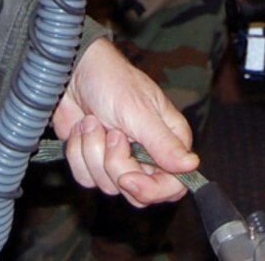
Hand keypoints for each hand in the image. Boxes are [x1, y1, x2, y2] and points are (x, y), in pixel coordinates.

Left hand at [51, 37, 197, 206]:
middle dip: (115, 166)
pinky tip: (82, 128)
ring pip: (108, 186)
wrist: (72, 72)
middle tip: (111, 135)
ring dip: (93, 152)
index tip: (128, 178)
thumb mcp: (139, 111)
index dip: (151, 190)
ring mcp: (120, 159)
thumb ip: (163, 143)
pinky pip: (86, 178)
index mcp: (169, 141)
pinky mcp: (95, 161)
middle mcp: (147, 155)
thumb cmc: (112, 81)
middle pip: (137, 192)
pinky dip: (78, 153)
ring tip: (94, 121)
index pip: (173, 186)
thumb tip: (192, 165)